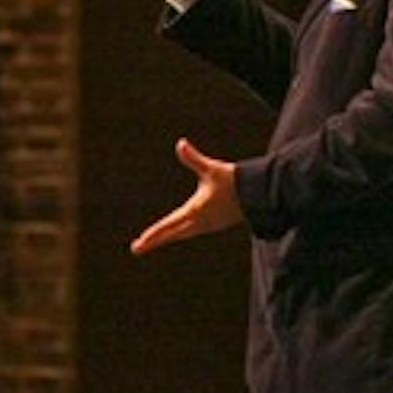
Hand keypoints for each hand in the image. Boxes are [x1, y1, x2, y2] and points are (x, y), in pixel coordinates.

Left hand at [131, 138, 243, 253]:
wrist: (258, 194)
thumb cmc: (233, 180)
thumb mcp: (211, 169)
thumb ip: (194, 158)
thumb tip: (180, 144)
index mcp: (196, 210)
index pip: (171, 224)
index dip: (155, 233)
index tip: (141, 242)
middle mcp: (200, 222)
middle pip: (172, 234)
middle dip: (153, 241)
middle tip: (135, 249)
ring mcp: (207, 226)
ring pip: (180, 235)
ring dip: (164, 238)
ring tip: (146, 243)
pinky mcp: (212, 225)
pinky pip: (189, 232)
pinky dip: (177, 235)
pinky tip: (171, 234)